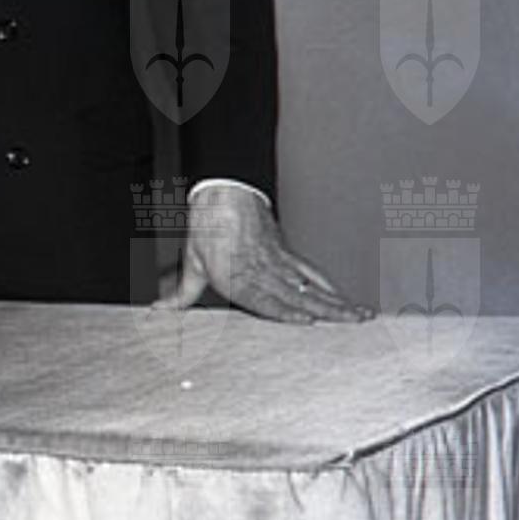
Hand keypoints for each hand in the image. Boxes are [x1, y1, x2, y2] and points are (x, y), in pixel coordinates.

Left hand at [154, 185, 372, 324]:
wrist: (223, 192)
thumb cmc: (207, 227)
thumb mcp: (191, 261)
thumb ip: (181, 294)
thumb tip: (159, 311)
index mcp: (235, 275)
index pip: (264, 298)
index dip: (285, 310)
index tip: (308, 321)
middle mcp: (260, 270)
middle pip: (296, 295)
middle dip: (326, 313)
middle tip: (351, 327)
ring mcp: (277, 263)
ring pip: (310, 287)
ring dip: (336, 303)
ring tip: (358, 318)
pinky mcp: (287, 255)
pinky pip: (312, 274)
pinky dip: (330, 288)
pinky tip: (346, 300)